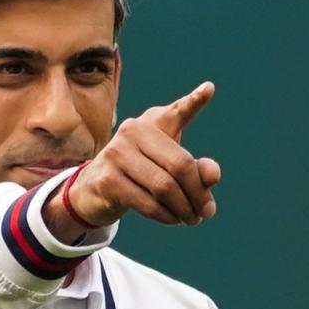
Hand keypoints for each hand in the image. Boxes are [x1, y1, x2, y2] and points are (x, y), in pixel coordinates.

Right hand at [42, 82, 220, 240]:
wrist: (95, 189)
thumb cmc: (139, 173)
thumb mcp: (167, 166)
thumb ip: (195, 168)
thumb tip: (213, 176)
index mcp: (150, 122)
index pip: (176, 113)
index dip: (193, 102)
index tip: (209, 89)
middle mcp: (132, 131)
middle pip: (180, 165)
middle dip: (198, 192)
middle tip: (207, 211)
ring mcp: (116, 154)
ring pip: (165, 187)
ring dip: (184, 209)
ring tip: (192, 219)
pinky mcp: (107, 180)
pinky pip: (148, 203)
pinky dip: (166, 215)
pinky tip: (173, 219)